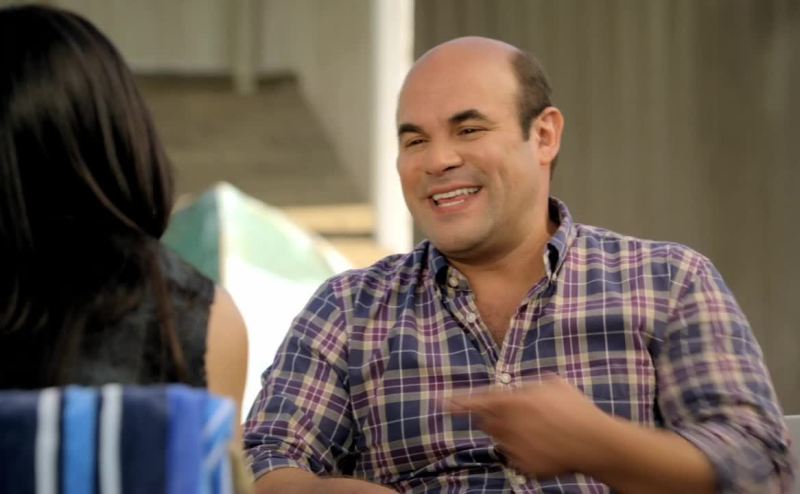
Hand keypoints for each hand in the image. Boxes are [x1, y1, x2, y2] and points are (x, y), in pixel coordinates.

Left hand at [447, 374, 614, 478]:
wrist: (594, 442)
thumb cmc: (575, 408)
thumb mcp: (552, 384)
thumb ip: (527, 387)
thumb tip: (517, 389)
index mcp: (515, 401)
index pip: (480, 401)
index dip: (460, 402)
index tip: (445, 402)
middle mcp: (510, 426)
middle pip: (487, 422)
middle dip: (494, 418)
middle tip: (516, 416)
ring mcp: (515, 448)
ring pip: (500, 440)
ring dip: (509, 434)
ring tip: (538, 431)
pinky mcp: (524, 466)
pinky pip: (514, 457)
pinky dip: (523, 452)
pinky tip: (544, 446)